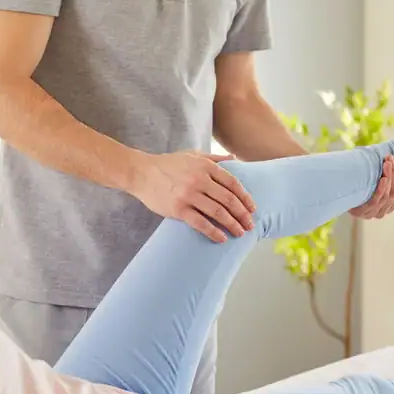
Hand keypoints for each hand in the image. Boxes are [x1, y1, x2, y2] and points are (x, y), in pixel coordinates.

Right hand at [129, 151, 256, 242]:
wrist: (141, 173)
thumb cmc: (167, 164)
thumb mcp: (192, 154)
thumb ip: (214, 158)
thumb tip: (234, 159)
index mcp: (205, 166)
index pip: (233, 183)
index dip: (245, 197)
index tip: (252, 208)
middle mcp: (199, 180)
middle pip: (229, 200)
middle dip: (242, 214)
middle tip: (250, 225)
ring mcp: (189, 195)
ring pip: (218, 213)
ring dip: (232, 225)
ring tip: (240, 233)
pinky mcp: (178, 209)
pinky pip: (201, 223)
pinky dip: (214, 232)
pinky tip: (222, 238)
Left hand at [349, 156, 393, 219]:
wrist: (338, 194)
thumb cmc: (360, 189)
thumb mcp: (378, 189)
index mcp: (387, 207)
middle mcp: (381, 213)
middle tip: (391, 159)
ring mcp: (371, 214)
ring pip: (387, 195)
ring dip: (389, 177)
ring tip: (387, 164)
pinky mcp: (361, 213)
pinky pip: (375, 201)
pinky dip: (381, 189)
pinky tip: (382, 179)